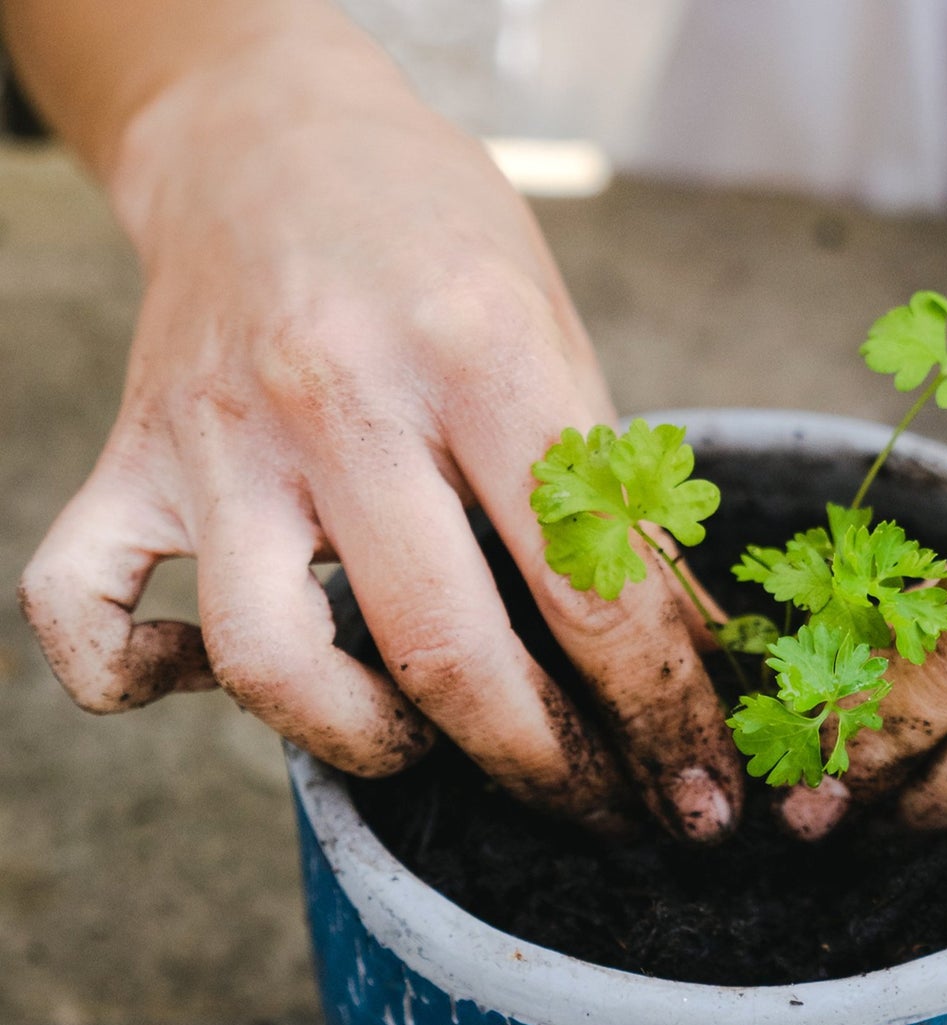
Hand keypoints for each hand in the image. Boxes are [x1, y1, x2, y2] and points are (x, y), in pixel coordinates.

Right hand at [17, 32, 740, 839]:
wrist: (272, 133)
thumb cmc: (444, 246)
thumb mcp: (563, 344)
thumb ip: (612, 505)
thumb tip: (690, 663)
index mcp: (477, 352)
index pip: (589, 585)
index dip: (661, 716)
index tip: (696, 794)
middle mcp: (340, 395)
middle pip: (447, 654)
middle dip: (546, 769)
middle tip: (596, 803)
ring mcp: (219, 437)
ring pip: (271, 665)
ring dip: (366, 744)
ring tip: (421, 734)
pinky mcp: (129, 462)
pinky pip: (83, 610)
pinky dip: (136, 678)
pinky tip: (208, 677)